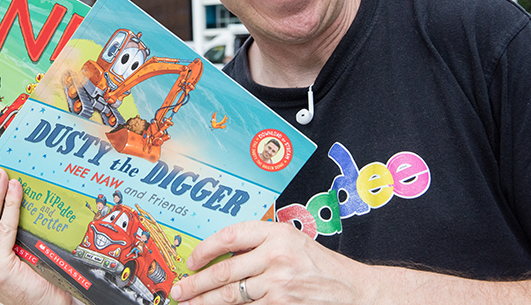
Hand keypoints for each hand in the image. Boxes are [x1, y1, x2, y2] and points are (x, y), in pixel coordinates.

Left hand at [170, 221, 375, 304]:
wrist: (352, 290)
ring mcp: (279, 284)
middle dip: (197, 283)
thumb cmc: (319, 265)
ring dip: (206, 303)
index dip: (205, 249)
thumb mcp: (291, 241)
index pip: (230, 236)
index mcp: (276, 233)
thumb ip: (260, 243)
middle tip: (179, 290)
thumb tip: (220, 255)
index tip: (191, 260)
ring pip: (231, 296)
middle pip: (225, 271)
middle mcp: (276, 255)